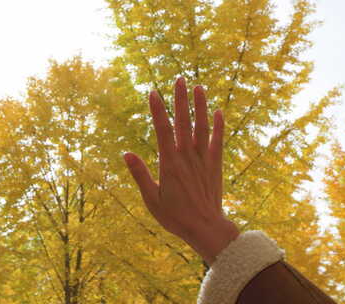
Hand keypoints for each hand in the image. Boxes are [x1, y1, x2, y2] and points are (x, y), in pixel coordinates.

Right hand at [123, 77, 238, 265]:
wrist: (206, 228)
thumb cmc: (175, 216)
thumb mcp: (151, 199)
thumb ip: (140, 175)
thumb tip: (126, 154)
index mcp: (169, 163)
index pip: (162, 130)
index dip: (157, 110)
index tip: (153, 93)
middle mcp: (187, 157)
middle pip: (183, 122)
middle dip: (180, 99)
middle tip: (179, 79)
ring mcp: (203, 159)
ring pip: (202, 127)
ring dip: (200, 106)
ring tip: (199, 87)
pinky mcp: (215, 165)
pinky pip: (217, 141)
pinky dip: (218, 126)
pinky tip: (218, 112)